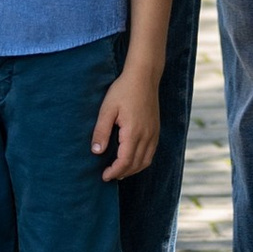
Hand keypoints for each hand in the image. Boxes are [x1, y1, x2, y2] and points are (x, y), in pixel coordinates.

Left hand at [92, 60, 161, 181]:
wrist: (144, 76)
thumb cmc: (123, 90)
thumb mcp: (107, 108)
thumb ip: (101, 131)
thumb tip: (96, 152)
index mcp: (134, 132)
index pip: (125, 162)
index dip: (114, 172)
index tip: (104, 176)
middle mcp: (147, 136)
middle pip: (136, 165)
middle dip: (122, 173)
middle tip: (109, 175)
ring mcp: (154, 133)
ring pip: (146, 161)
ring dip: (133, 169)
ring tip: (119, 171)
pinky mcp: (156, 129)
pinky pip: (151, 153)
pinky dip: (142, 161)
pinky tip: (133, 159)